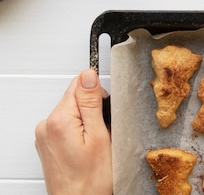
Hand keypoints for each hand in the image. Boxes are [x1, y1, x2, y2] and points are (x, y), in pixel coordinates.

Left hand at [35, 69, 112, 194]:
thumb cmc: (91, 179)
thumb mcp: (99, 136)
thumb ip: (91, 103)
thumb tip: (88, 76)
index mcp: (59, 120)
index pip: (80, 84)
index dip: (99, 95)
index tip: (106, 112)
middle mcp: (46, 126)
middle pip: (75, 98)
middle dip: (93, 109)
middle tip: (103, 131)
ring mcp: (44, 136)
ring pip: (72, 112)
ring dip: (87, 121)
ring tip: (95, 143)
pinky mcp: (47, 144)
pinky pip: (66, 125)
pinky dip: (79, 131)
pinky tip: (86, 148)